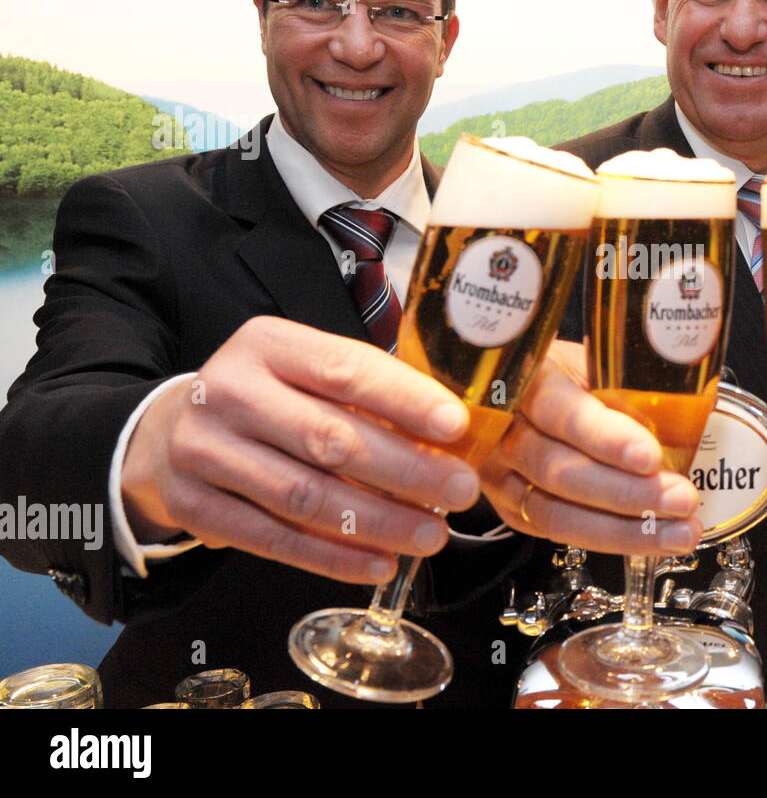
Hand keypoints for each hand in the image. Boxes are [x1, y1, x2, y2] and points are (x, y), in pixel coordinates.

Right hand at [121, 316, 480, 583]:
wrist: (167, 432)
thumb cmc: (266, 399)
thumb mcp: (304, 372)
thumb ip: (367, 393)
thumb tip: (449, 435)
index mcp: (266, 345)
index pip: (344, 371)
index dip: (405, 400)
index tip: (456, 427)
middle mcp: (229, 392)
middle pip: (329, 439)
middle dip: (407, 470)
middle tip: (460, 492)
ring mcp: (204, 451)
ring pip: (306, 496)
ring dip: (378, 522)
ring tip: (432, 534)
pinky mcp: (194, 507)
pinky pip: (275, 539)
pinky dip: (333, 557)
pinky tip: (379, 562)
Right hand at [481, 340, 701, 555]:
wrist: (525, 393)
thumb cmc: (570, 376)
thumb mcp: (595, 362)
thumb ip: (627, 386)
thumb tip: (693, 412)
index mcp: (525, 378)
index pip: (559, 411)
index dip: (605, 438)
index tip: (649, 456)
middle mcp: (503, 429)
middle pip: (558, 470)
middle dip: (627, 493)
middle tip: (680, 498)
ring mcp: (500, 473)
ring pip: (556, 511)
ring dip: (624, 529)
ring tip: (678, 531)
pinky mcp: (511, 507)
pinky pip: (556, 532)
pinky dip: (609, 540)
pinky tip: (650, 538)